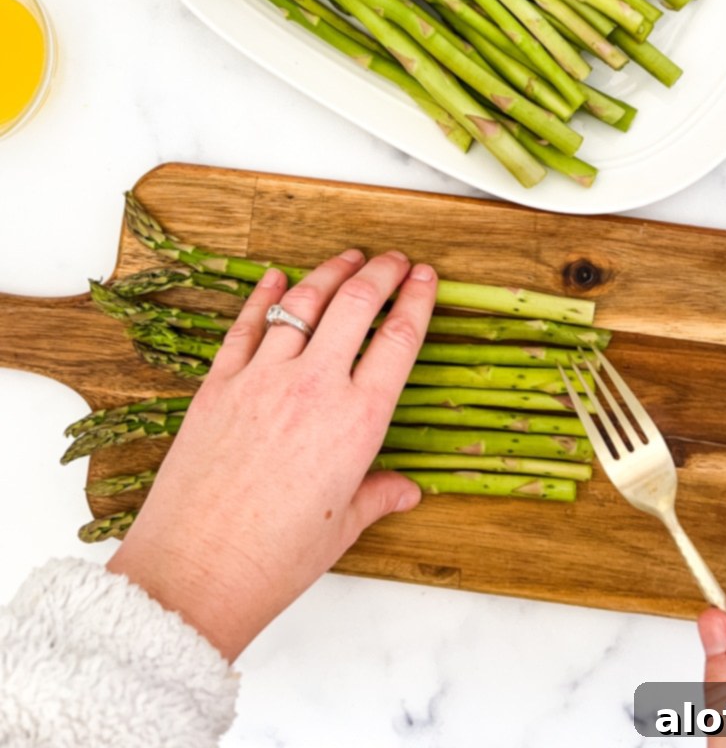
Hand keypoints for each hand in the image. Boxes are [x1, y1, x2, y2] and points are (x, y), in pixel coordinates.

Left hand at [107, 248, 437, 661]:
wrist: (195, 572)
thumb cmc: (273, 559)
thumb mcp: (343, 528)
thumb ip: (377, 496)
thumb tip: (406, 491)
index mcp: (358, 421)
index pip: (400, 339)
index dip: (417, 299)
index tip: (427, 277)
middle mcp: (315, 387)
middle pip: (356, 304)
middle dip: (381, 271)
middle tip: (394, 259)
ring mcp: (263, 379)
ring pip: (303, 302)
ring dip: (330, 272)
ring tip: (348, 257)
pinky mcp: (219, 384)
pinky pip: (246, 325)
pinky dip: (263, 295)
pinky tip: (275, 277)